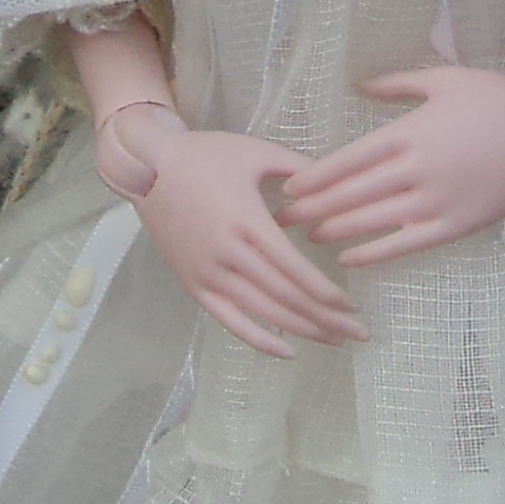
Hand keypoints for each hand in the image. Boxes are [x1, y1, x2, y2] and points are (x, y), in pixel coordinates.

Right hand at [132, 116, 366, 359]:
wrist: (145, 166)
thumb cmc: (204, 155)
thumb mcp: (256, 151)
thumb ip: (299, 168)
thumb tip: (338, 182)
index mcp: (246, 221)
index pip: (293, 268)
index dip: (325, 292)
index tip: (351, 306)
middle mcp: (227, 254)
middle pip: (284, 297)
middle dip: (325, 319)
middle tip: (358, 333)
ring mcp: (208, 273)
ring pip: (262, 313)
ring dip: (302, 331)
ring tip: (334, 340)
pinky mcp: (193, 284)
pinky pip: (229, 321)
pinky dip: (259, 340)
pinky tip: (289, 352)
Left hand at [278, 66, 504, 266]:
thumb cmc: (496, 99)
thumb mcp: (442, 79)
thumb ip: (396, 85)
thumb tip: (359, 86)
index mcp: (406, 134)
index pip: (344, 161)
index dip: (311, 178)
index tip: (287, 188)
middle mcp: (413, 171)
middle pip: (347, 196)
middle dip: (310, 210)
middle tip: (280, 221)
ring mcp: (433, 202)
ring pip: (369, 223)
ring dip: (333, 231)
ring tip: (306, 238)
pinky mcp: (453, 225)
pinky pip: (403, 245)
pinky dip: (372, 253)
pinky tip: (349, 259)